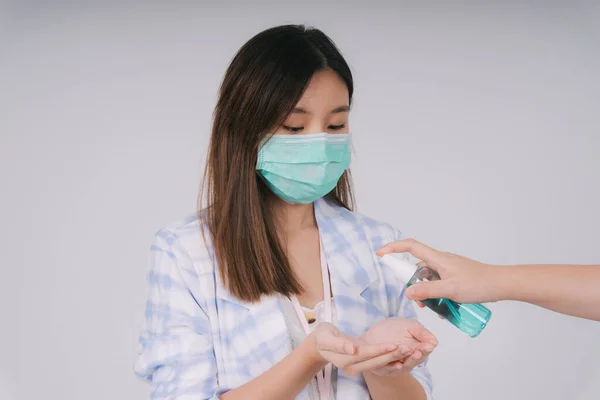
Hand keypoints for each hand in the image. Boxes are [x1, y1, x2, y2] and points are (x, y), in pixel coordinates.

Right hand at [309, 322, 410, 375]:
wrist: (319, 343)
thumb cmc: (322, 336)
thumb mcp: (326, 336)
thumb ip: (338, 343)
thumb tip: (352, 349)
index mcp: (344, 360)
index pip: (366, 355)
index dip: (380, 350)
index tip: (394, 345)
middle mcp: (352, 367)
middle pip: (375, 361)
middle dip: (392, 355)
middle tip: (408, 348)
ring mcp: (357, 367)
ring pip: (378, 362)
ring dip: (393, 357)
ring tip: (408, 349)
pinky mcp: (361, 363)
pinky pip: (376, 361)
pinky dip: (388, 358)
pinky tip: (400, 353)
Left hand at [360, 318, 437, 375]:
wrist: (369, 338)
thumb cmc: (390, 331)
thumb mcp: (407, 326)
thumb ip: (421, 332)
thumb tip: (435, 341)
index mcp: (416, 351)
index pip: (424, 352)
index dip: (426, 349)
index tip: (429, 346)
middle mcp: (408, 361)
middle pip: (415, 360)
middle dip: (417, 355)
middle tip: (419, 351)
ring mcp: (396, 367)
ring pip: (404, 365)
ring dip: (406, 358)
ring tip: (408, 350)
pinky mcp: (384, 369)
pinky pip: (389, 369)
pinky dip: (394, 366)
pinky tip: (398, 364)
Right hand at [377, 239, 498, 303]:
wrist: (501, 284)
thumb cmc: (478, 284)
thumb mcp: (450, 290)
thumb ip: (427, 292)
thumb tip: (407, 292)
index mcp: (437, 258)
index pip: (410, 246)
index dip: (393, 248)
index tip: (381, 254)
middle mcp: (440, 260)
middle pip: (417, 267)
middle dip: (413, 283)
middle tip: (417, 301)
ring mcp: (448, 268)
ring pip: (428, 277)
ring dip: (425, 291)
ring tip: (432, 307)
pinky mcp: (455, 275)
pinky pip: (438, 282)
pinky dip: (435, 292)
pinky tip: (443, 307)